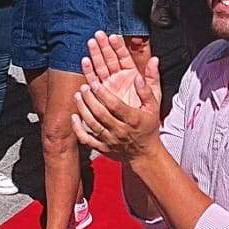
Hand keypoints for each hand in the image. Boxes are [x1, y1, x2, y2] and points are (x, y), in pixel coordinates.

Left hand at [71, 33, 161, 160]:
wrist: (144, 154)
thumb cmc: (148, 126)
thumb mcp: (154, 107)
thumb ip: (148, 89)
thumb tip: (140, 74)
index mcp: (133, 119)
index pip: (116, 106)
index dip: (104, 95)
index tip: (95, 83)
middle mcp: (120, 131)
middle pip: (101, 114)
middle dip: (90, 100)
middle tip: (83, 87)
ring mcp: (110, 140)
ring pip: (93, 125)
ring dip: (83, 109)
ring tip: (77, 95)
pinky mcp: (102, 148)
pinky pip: (87, 139)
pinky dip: (78, 129)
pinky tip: (74, 116)